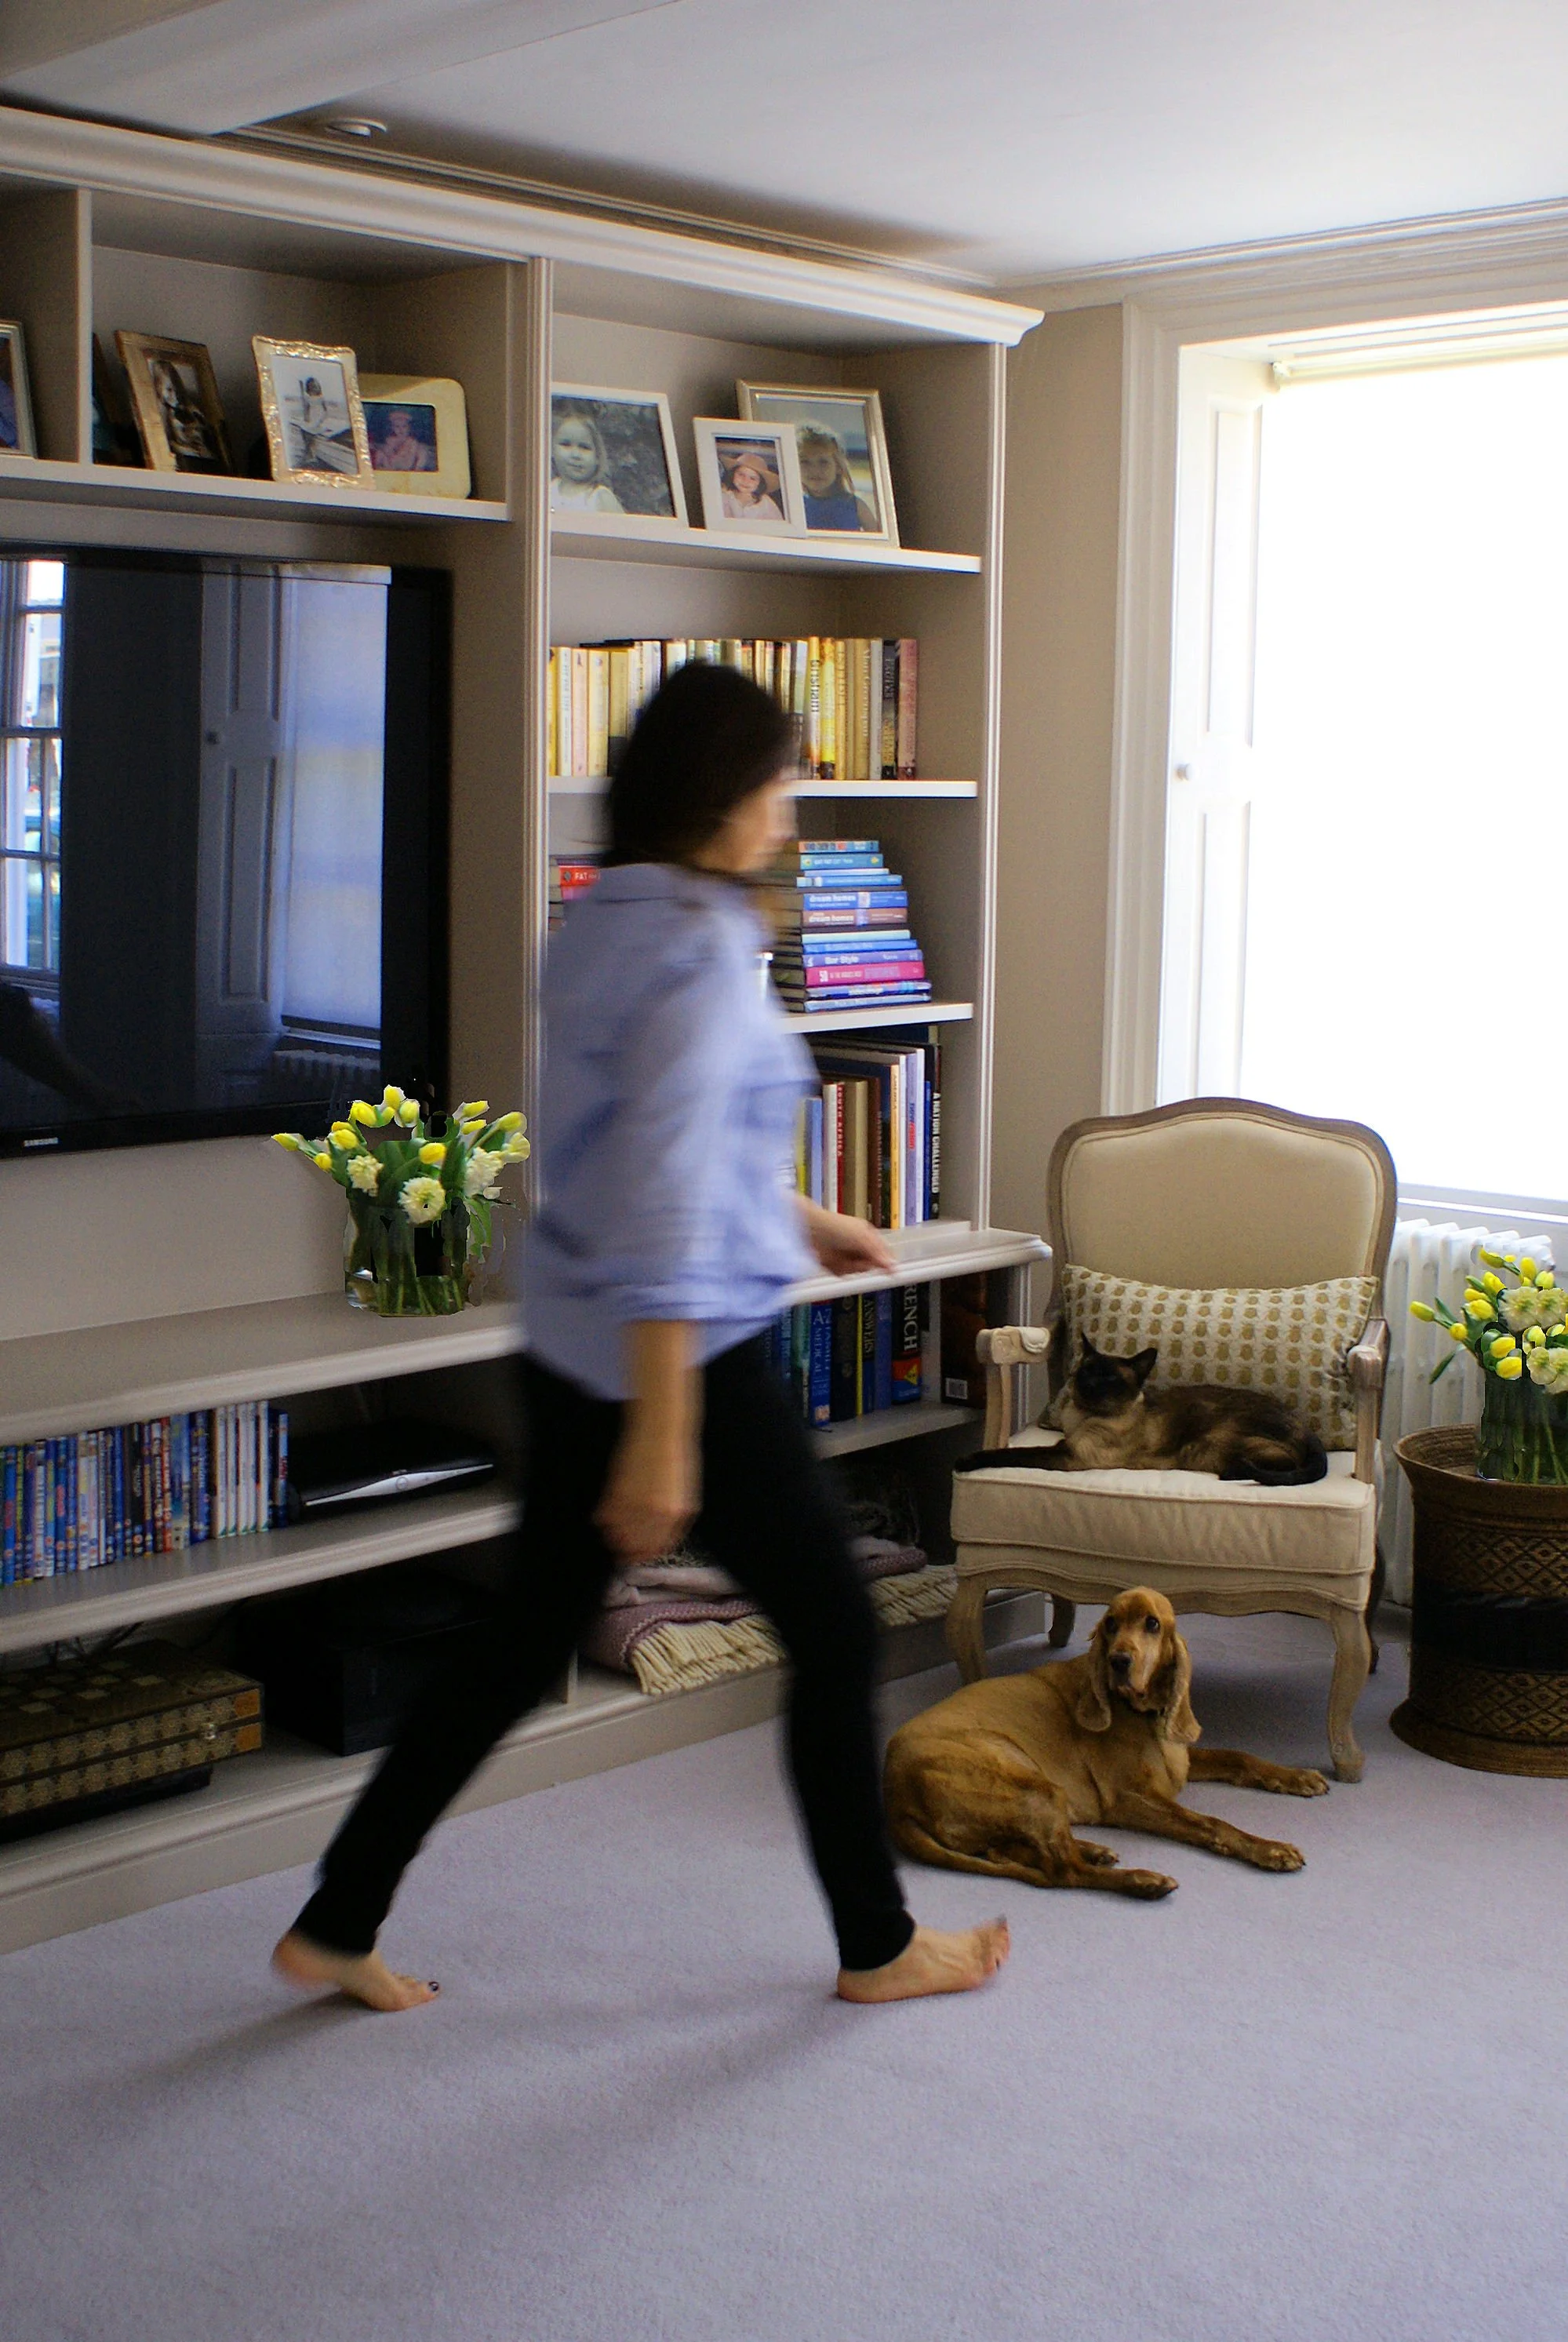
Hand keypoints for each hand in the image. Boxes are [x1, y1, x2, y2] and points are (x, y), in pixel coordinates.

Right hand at [593, 1426, 698, 1565]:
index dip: (645, 1554)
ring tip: (612, 1527)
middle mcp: (656, 1513)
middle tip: (619, 1546)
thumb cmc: (675, 1459)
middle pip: (635, 1546)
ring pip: (617, 1535)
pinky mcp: (617, 1492)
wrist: (661, 1430)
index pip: (658, 1548)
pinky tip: (606, 1512)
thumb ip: (673, 1519)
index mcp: (676, 1514)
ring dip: (613, 1535)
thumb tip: (656, 1540)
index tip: (636, 1555)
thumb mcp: (685, 1493)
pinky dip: (603, 1519)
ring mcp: (635, 1503)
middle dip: (627, 1550)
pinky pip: (604, 1518)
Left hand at [803, 1203, 896, 1277]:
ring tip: (840, 1257)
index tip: (890, 1271)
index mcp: (868, 1235)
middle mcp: (857, 1245)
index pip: (883, 1252)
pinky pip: (843, 1274)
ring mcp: (845, 1255)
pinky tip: (832, 1261)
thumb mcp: (863, 1239)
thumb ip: (879, 1254)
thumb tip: (893, 1266)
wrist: (809, 1231)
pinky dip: (838, 1269)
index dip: (886, 1262)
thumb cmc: (835, 1227)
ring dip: (849, 1267)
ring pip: (856, 1271)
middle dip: (862, 1264)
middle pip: (870, 1266)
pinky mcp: (834, 1264)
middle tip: (856, 1258)